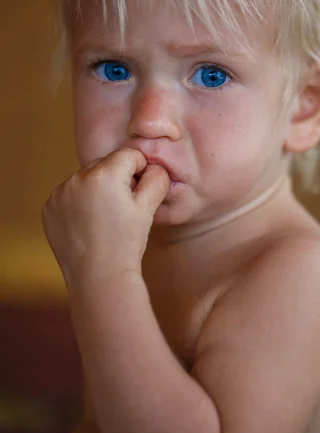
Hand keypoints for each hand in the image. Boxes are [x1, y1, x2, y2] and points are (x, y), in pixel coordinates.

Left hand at [42, 148, 169, 291]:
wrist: (99, 277)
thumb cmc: (126, 244)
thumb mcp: (148, 209)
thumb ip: (156, 180)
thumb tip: (155, 167)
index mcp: (105, 174)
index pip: (129, 155)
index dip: (140, 170)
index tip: (140, 192)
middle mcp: (78, 178)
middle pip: (106, 164)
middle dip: (117, 179)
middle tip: (123, 208)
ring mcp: (60, 193)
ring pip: (86, 179)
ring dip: (97, 189)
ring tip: (105, 219)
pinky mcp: (49, 207)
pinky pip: (69, 195)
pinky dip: (79, 203)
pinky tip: (88, 225)